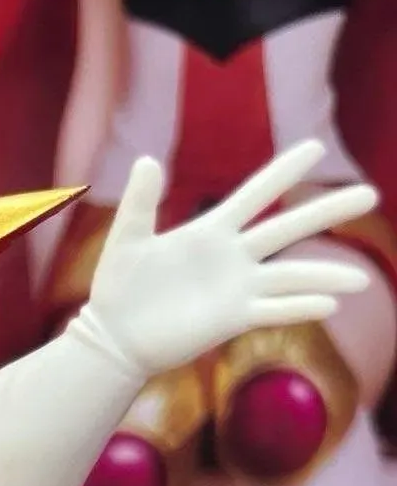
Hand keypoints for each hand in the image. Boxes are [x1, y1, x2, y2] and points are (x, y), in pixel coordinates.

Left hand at [86, 140, 373, 378]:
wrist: (114, 337)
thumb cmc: (117, 288)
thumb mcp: (126, 239)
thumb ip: (141, 202)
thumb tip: (147, 160)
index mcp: (210, 232)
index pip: (256, 194)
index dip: (284, 171)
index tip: (316, 147)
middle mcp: (232, 257)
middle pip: (288, 229)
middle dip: (328, 211)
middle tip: (370, 194)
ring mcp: (236, 289)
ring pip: (290, 277)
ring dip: (326, 277)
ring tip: (362, 281)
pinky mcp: (231, 320)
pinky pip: (272, 312)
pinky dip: (298, 309)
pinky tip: (328, 306)